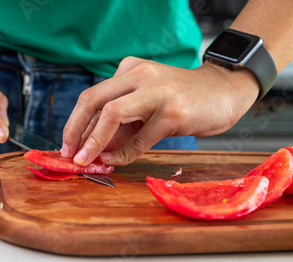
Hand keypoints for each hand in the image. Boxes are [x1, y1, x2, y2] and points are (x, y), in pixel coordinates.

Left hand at [61, 57, 259, 165]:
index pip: (91, 97)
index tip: (67, 146)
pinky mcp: (173, 110)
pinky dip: (123, 153)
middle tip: (68, 154)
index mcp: (129, 70)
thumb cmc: (182, 101)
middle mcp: (139, 75)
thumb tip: (93, 150)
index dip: (74, 123)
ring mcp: (157, 91)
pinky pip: (139, 137)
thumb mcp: (146, 108)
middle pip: (92, 100)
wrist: (225, 91)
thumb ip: (121, 126)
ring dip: (94, 142)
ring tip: (85, 161)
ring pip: (112, 114)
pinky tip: (115, 160)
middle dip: (74, 129)